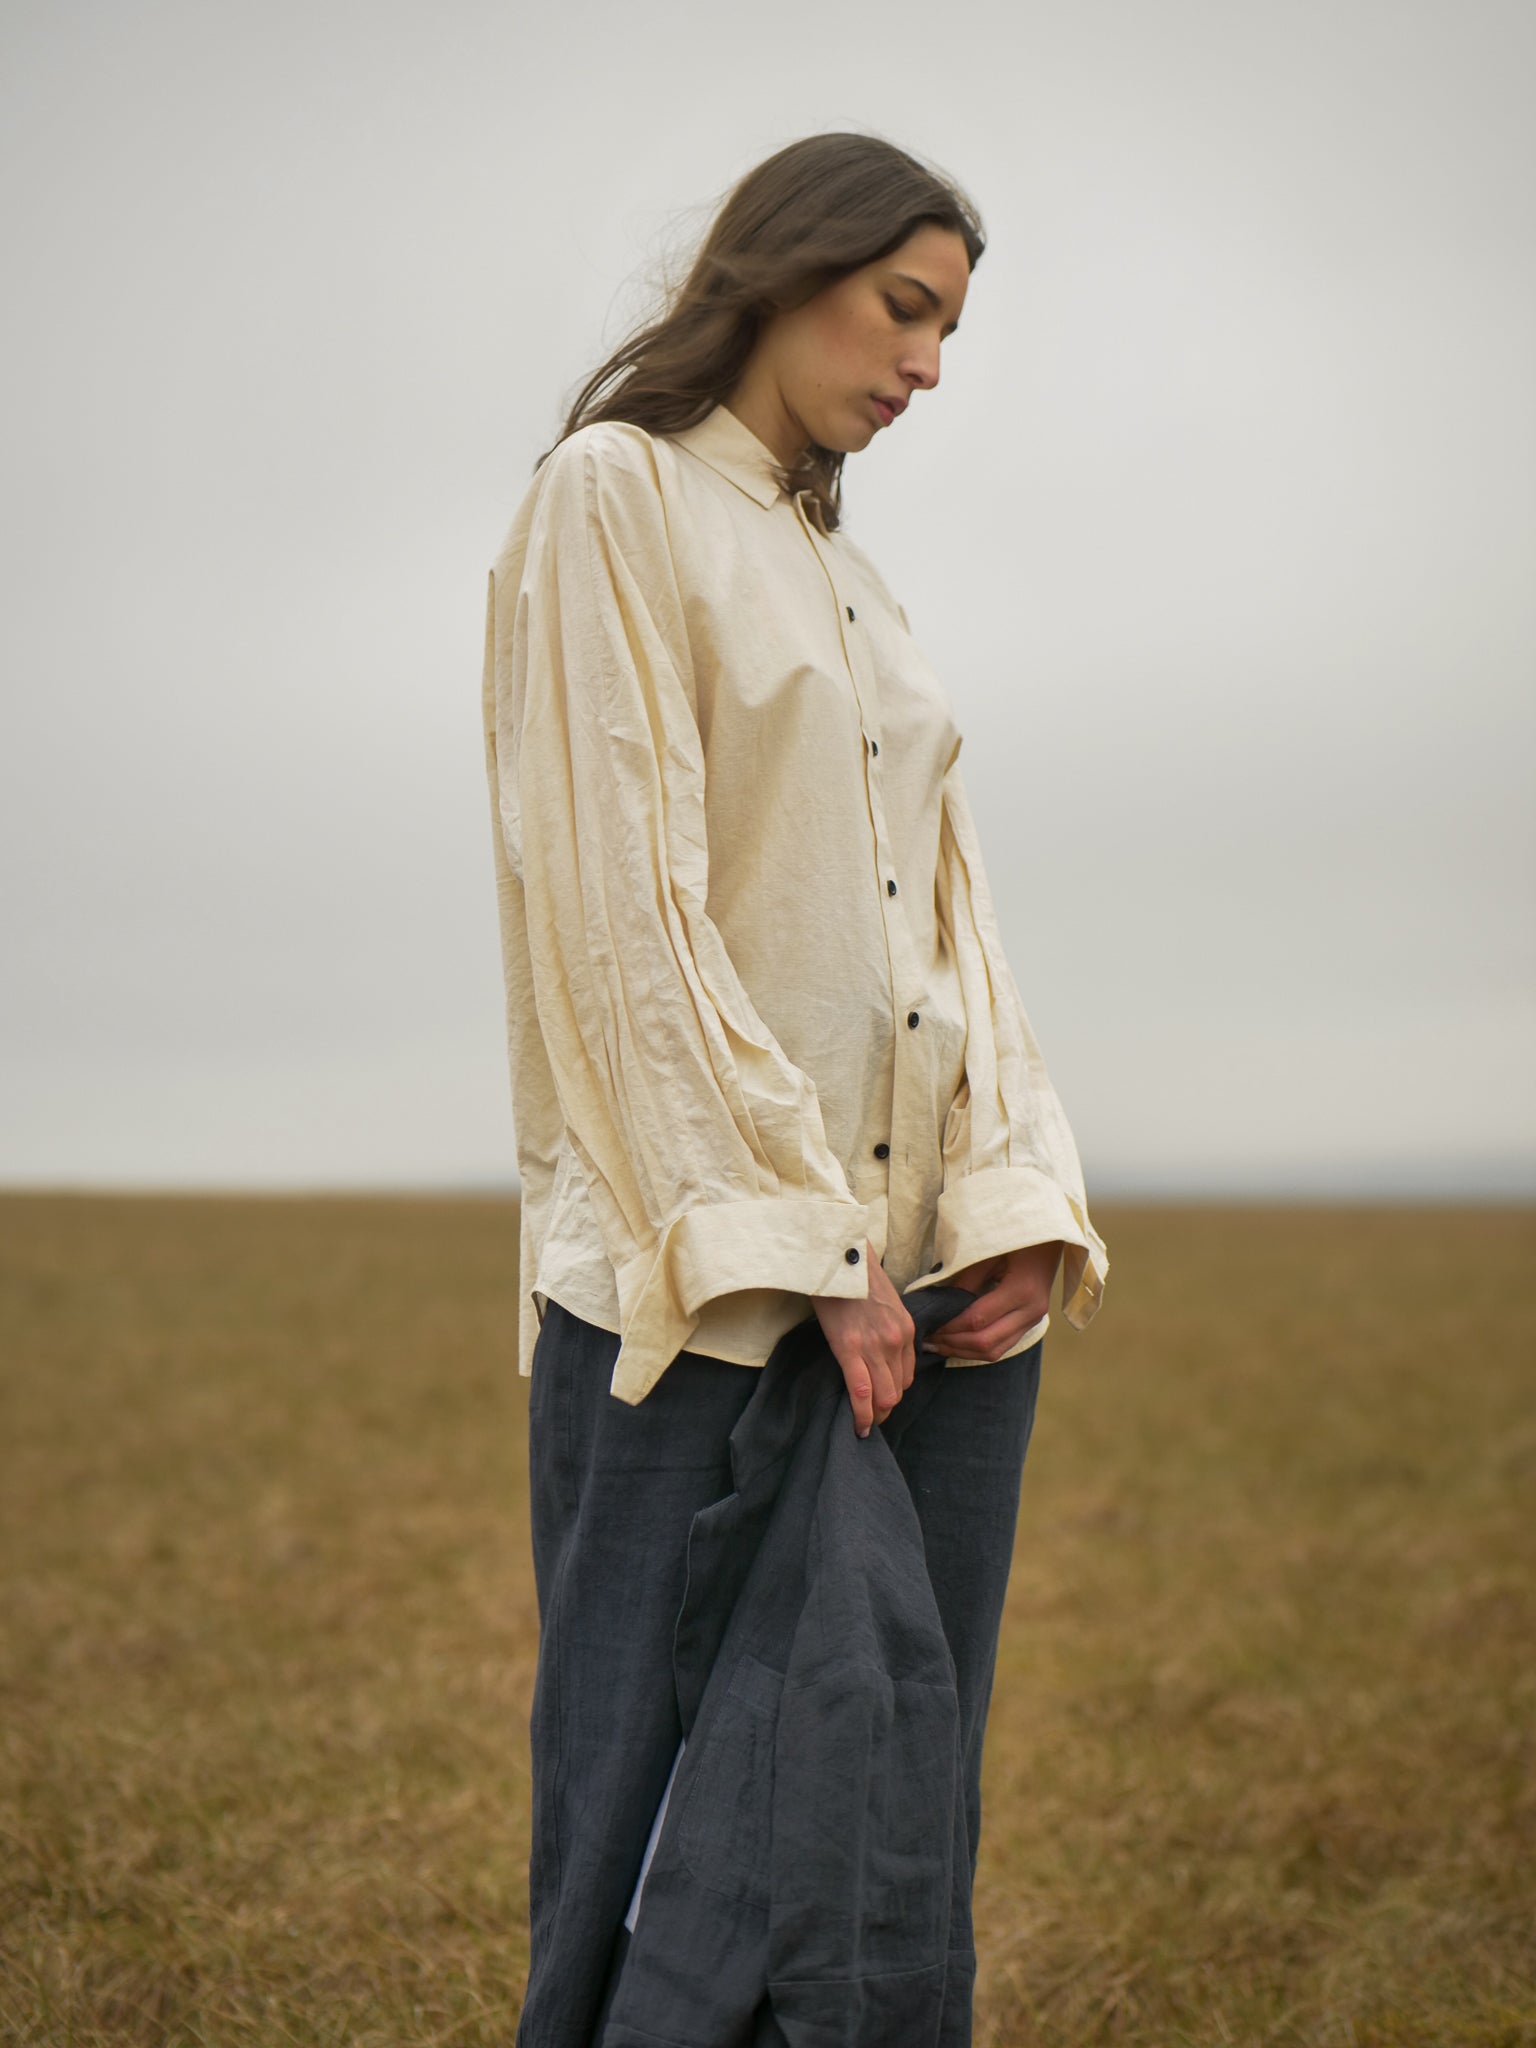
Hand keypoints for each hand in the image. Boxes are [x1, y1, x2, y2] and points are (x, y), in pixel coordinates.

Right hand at [812, 1245, 916, 1437]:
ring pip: (883, 1397)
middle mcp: (896, 1340)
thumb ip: (890, 1329)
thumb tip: (881, 1354)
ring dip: (874, 1416)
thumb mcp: (886, 1304)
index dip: (894, 1393)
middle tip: (872, 1419)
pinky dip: (861, 1415)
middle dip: (885, 1410)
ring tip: (863, 1424)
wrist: (836, 1257)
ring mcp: (875, 1346)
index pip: (907, 1375)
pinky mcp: (850, 1348)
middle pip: (897, 1391)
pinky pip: (861, 1393)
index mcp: (907, 1329)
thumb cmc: (855, 1278)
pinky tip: (858, 1426)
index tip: (881, 1399)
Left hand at [926, 1242, 1063, 1361]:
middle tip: (927, 1339)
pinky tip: (957, 1344)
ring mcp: (1033, 1321)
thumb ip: (966, 1280)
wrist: (1051, 1240)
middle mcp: (1031, 1312)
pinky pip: (1002, 1347)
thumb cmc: (1018, 1240)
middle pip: (986, 1342)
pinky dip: (977, 1349)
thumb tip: (940, 1304)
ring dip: (963, 1352)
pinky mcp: (1030, 1325)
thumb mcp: (989, 1253)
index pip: (978, 1319)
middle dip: (953, 1344)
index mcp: (1022, 1290)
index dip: (950, 1326)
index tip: (928, 1324)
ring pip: (994, 1351)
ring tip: (937, 1345)